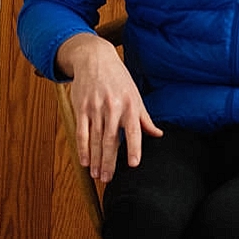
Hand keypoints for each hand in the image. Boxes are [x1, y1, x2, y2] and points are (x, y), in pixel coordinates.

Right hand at [57, 31, 160, 182]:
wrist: (94, 59)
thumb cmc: (118, 78)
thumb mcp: (135, 95)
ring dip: (95, 159)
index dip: (133, 149)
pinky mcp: (81, 108)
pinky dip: (82, 148)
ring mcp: (94, 108)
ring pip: (94, 139)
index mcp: (129, 106)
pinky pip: (81, 131)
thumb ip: (144, 118)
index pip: (133, 132)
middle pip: (110, 140)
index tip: (133, 165)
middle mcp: (112, 108)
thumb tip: (157, 134)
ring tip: (96, 175)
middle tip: (108, 179)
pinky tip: (84, 161)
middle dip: (109, 162)